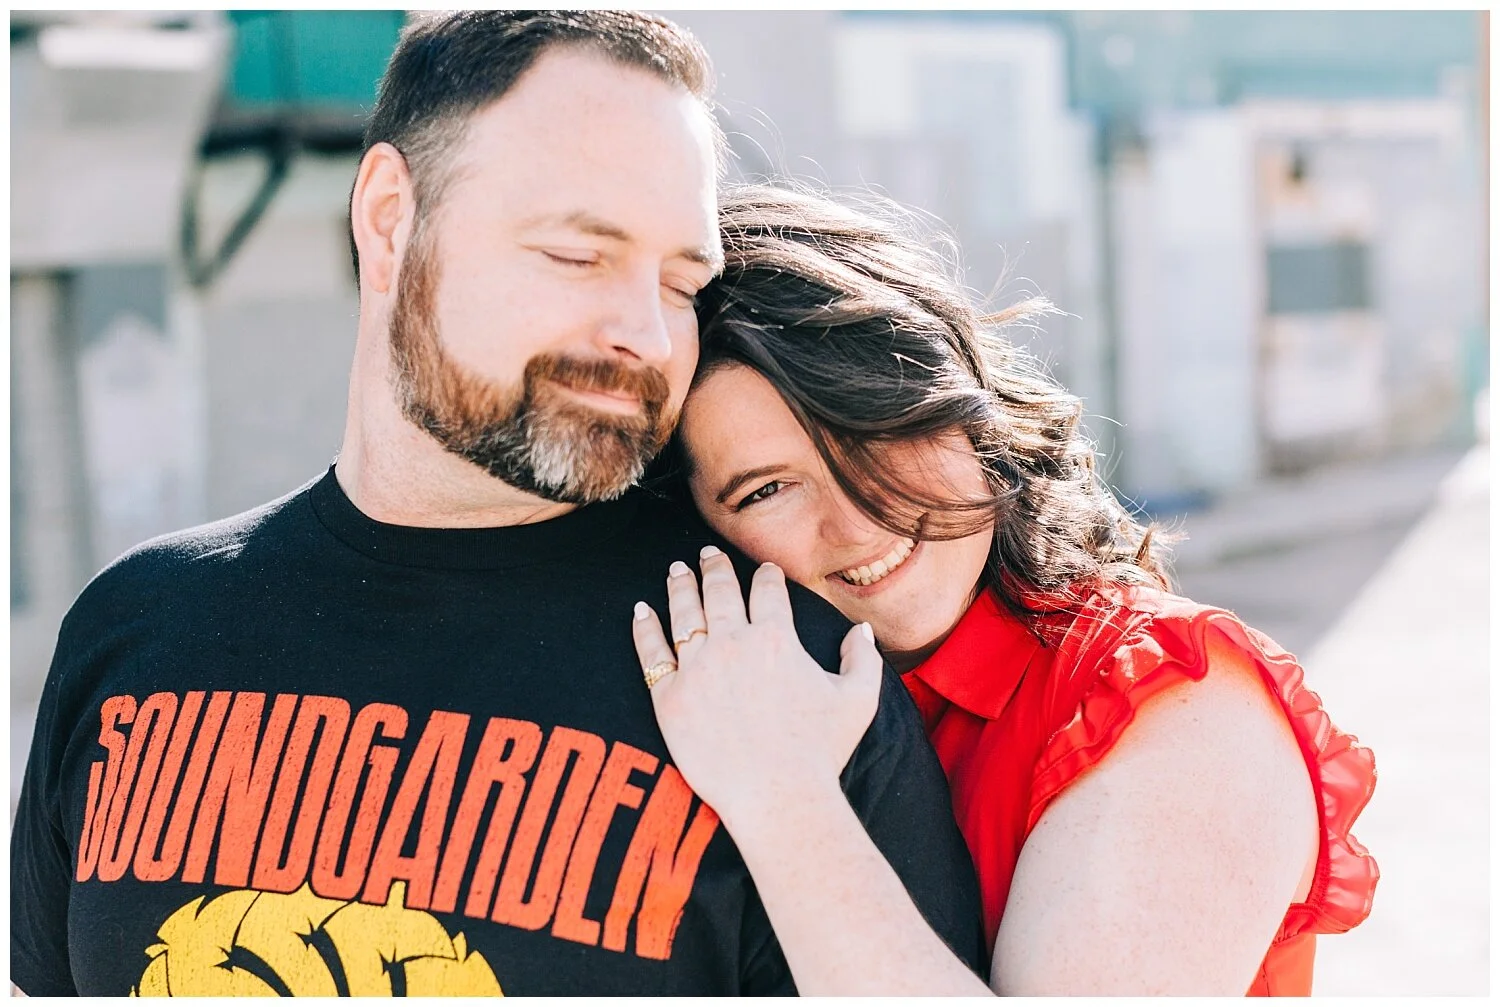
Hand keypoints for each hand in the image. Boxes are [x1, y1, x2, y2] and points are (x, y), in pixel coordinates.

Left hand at [632, 545, 882, 828]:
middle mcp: (733, 643)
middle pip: (718, 591)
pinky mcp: (669, 697)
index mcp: (776, 638)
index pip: (767, 590)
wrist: (778, 797)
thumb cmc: (820, 752)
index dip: (766, 575)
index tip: (764, 571)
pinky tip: (640, 611)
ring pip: (682, 612)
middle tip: (706, 553)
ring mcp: (697, 668)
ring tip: (676, 570)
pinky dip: (643, 627)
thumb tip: (863, 630)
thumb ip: (862, 659)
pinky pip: (651, 652)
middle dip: (714, 567)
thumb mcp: (858, 700)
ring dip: (679, 585)